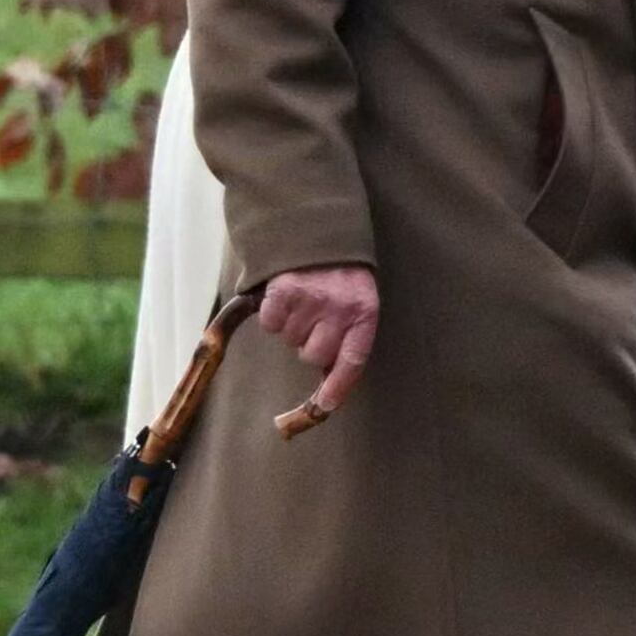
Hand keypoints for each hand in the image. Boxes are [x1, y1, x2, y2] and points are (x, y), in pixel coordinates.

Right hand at [258, 262, 377, 421]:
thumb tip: (329, 381)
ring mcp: (310, 300)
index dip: (337, 388)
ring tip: (304, 300)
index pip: (352, 361)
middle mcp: (339, 309)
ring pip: (290, 340)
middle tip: (314, 321)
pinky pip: (271, 324)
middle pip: (313, 356)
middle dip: (310, 346)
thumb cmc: (342, 275)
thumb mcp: (359, 301)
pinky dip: (273, 315)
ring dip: (292, 327)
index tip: (324, 406)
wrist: (319, 229)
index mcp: (364, 313)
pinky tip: (286, 296)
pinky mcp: (283, 291)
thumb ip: (349, 335)